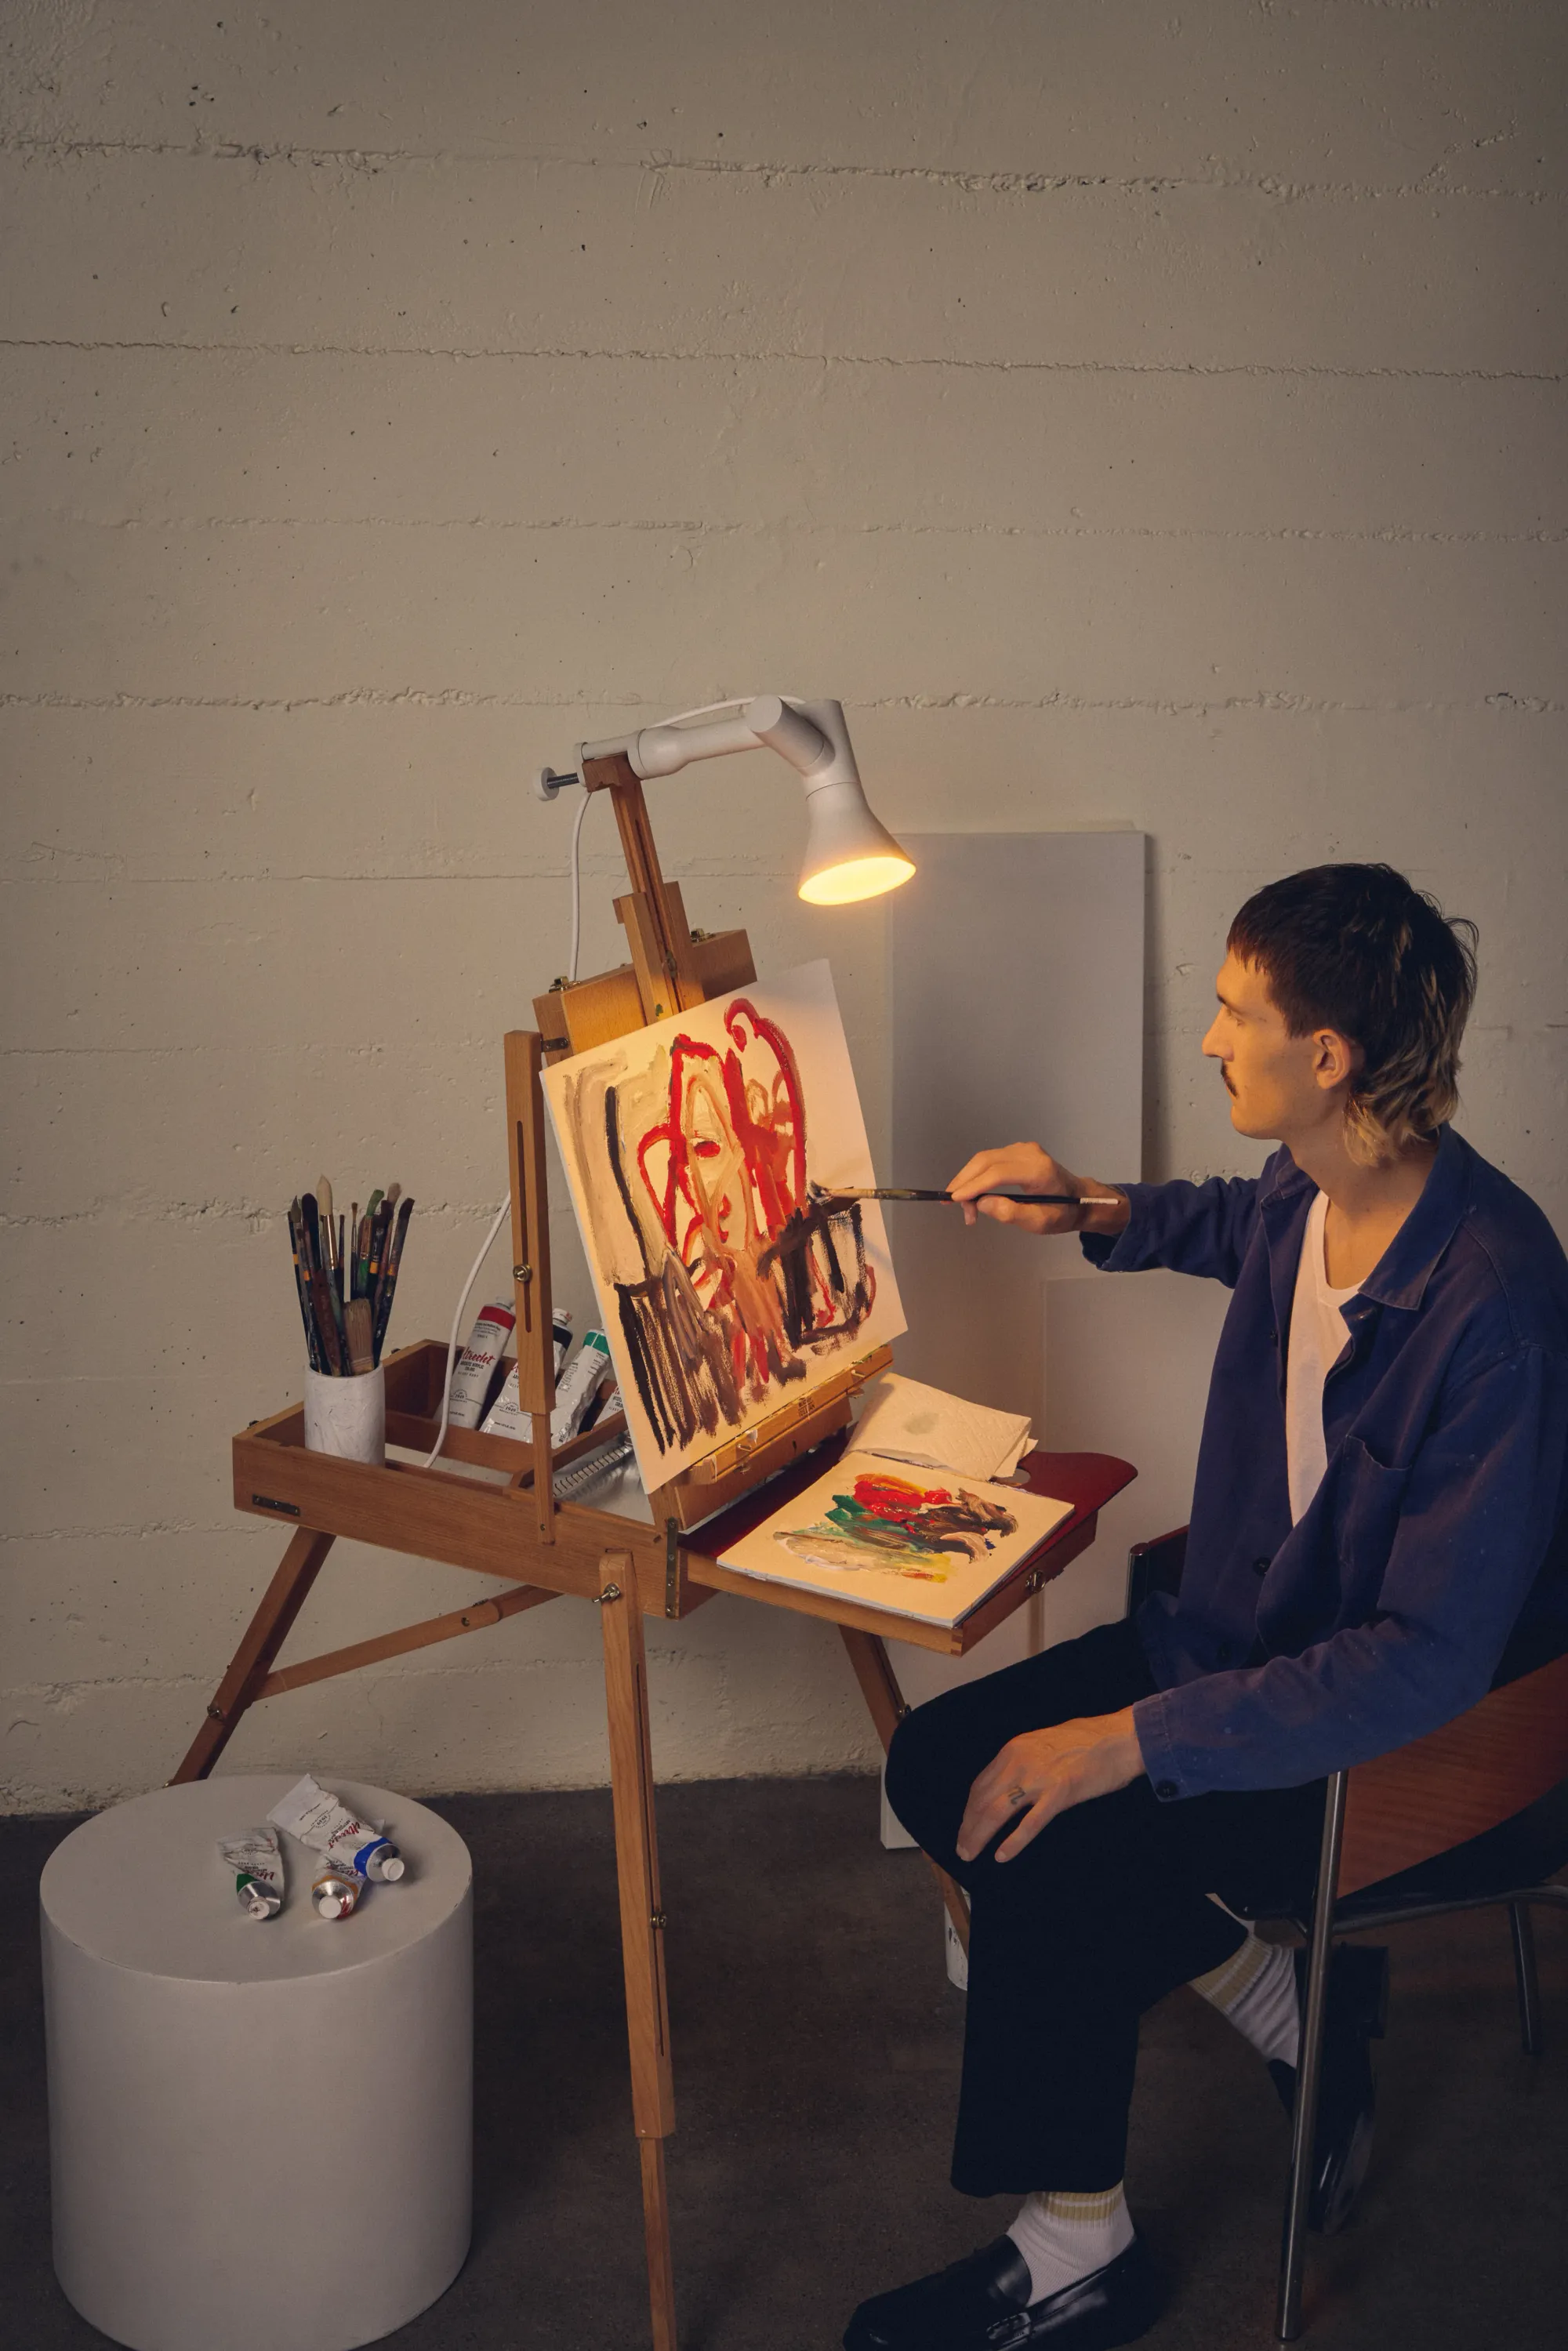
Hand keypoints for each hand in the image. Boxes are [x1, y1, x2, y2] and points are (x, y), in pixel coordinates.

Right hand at [945, 1142, 1127, 1237]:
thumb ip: (1010, 1213)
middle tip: (951, 1204)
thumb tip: (981, 1203)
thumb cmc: (1061, 1213)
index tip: (954, 1199)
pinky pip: (990, 1160)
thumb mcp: (1039, 1222)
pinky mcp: (1017, 1150)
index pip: (998, 1173)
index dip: (974, 1185)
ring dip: (968, 1179)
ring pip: (984, 1159)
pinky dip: (977, 1174)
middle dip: (965, 1182)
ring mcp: (1023, 1149)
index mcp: (1038, 1170)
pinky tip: (972, 1192)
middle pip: (986, 1161)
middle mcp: (1029, 1153)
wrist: (1078, 1198)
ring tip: (964, 1205)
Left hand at [956, 1708, 1145, 1863]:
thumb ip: (1024, 1762)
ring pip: (997, 1811)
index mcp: (1014, 1749)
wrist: (1119, 1737)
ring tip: (971, 1855)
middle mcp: (1019, 1761)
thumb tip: (1009, 1786)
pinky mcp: (1060, 1792)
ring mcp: (1039, 1777)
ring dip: (979, 1836)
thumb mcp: (1043, 1744)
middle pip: (982, 1800)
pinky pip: (1030, 1822)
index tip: (965, 1827)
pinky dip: (1013, 1841)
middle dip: (968, 1828)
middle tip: (962, 1849)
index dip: (969, 1810)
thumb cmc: (1087, 1741)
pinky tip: (1002, 1856)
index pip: (980, 1785)